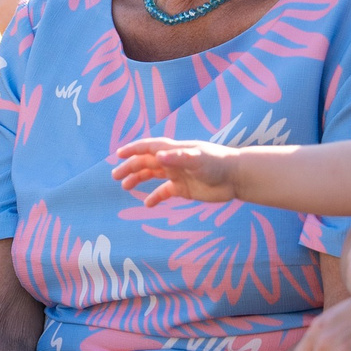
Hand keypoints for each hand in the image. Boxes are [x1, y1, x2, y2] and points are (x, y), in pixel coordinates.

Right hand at [111, 137, 237, 205]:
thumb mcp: (198, 159)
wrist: (236, 177)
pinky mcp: (184, 189)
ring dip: (138, 179)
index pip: (148, 147)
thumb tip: (158, 157)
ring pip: (152, 175)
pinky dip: (155, 197)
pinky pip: (164, 192)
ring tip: (124, 186)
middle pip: (146, 162)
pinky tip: (147, 203)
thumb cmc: (218, 163)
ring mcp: (177, 174)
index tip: (118, 155)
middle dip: (130, 167)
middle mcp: (173, 161)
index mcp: (174, 151)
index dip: (133, 150)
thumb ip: (178, 158)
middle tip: (115, 176)